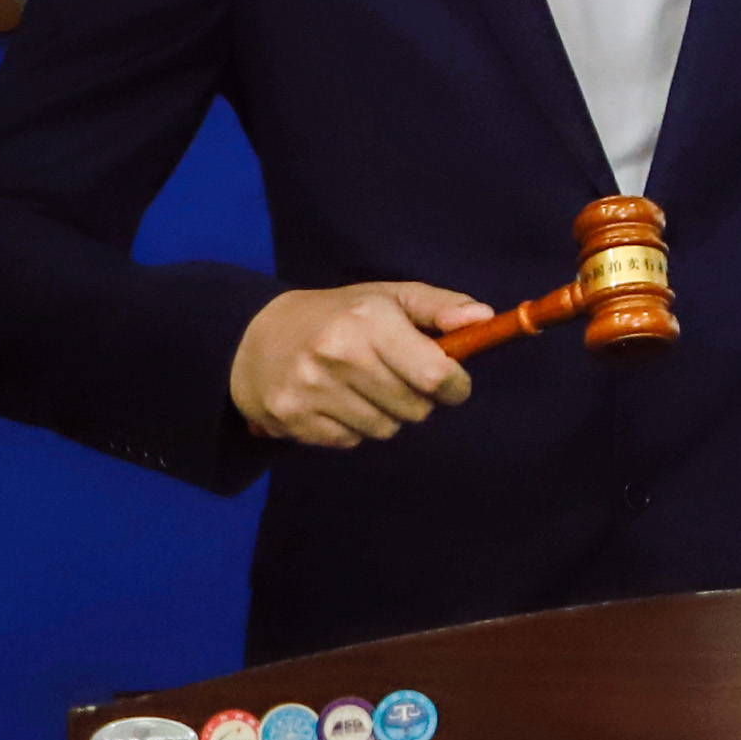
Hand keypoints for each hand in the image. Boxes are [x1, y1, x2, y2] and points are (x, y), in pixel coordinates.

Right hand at [230, 282, 491, 449]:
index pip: (434, 375)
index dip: (455, 386)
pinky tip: (338, 401)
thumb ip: (441, 307)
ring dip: (387, 414)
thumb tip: (485, 319)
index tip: (453, 384)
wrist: (255, 336)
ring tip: (365, 387)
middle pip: (414, 409)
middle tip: (399, 378)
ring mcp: (310, 389)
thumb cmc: (339, 315)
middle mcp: (337, 353)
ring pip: (385, 429)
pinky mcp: (292, 417)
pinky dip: (354, 427)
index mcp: (368, 320)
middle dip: (419, 399)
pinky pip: (351, 441)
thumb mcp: (390, 297)